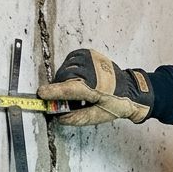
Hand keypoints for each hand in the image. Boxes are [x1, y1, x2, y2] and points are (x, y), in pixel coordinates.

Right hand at [38, 48, 153, 125]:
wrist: (131, 89)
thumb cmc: (116, 103)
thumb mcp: (98, 116)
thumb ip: (78, 118)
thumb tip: (59, 118)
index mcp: (97, 87)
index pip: (71, 88)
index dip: (54, 92)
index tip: (41, 94)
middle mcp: (93, 70)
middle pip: (64, 78)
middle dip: (60, 89)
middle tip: (64, 101)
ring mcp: (90, 59)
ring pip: (65, 69)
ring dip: (64, 80)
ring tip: (77, 90)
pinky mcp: (88, 53)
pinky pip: (69, 62)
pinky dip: (68, 71)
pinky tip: (77, 79)